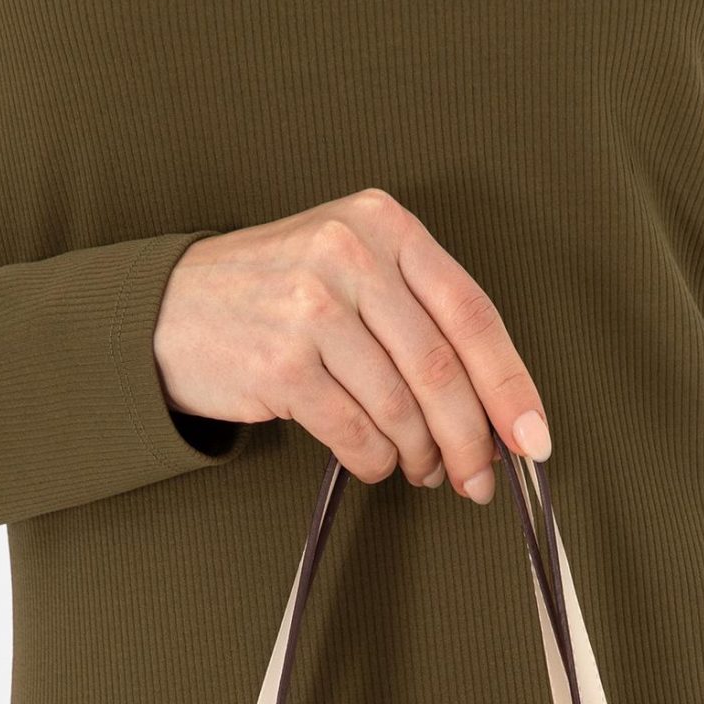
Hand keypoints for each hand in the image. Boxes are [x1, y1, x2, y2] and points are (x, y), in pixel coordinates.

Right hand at [152, 188, 550, 501]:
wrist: (170, 309)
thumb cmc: (273, 295)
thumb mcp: (349, 266)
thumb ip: (417, 314)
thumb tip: (492, 405)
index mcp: (384, 224)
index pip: (472, 313)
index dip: (511, 385)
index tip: (534, 439)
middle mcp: (351, 254)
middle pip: (442, 370)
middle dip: (471, 441)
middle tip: (479, 480)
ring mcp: (312, 307)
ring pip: (402, 409)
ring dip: (421, 457)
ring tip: (421, 470)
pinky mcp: (281, 363)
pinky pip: (356, 433)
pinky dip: (376, 461)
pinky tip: (375, 462)